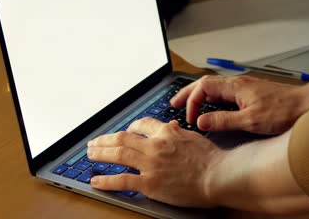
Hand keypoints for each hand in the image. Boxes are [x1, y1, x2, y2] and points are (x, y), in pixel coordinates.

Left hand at [87, 118, 225, 206]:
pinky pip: (122, 180)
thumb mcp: (194, 137)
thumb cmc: (211, 158)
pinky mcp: (149, 183)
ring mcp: (150, 164)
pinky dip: (106, 180)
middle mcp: (154, 145)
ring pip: (118, 154)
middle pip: (123, 138)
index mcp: (166, 132)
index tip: (125, 130)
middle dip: (105, 139)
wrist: (218, 175)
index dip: (130, 127)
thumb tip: (171, 126)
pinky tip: (96, 180)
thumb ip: (178, 132)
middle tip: (95, 142)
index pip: (141, 124)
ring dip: (101, 153)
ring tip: (90, 154)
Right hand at [171, 75, 308, 134]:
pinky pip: (225, 93)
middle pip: (205, 84)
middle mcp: (238, 84)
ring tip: (189, 106)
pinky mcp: (252, 94)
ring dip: (200, 96)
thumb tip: (201, 122)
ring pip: (215, 88)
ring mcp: (245, 88)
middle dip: (188, 94)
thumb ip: (223, 120)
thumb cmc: (284, 111)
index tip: (190, 117)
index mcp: (235, 87)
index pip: (203, 87)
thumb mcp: (251, 121)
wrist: (307, 104)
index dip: (192, 101)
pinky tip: (213, 108)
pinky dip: (213, 100)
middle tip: (174, 103)